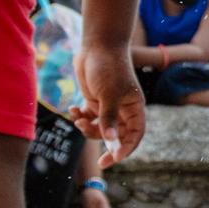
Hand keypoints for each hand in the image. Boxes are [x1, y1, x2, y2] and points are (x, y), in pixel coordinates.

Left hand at [70, 42, 145, 167]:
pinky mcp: (94, 101)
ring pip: (100, 129)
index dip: (127, 148)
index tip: (114, 158)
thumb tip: (110, 140)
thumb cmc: (108, 67)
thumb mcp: (108, 94)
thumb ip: (108, 118)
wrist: (96, 46)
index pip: (136, 134)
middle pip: (117, 136)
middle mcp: (123, 109)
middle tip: (100, 161)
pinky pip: (88, 118)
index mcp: (134, 108)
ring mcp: (108, 106)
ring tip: (77, 119)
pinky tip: (73, 109)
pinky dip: (80, 117)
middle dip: (106, 144)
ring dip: (88, 129)